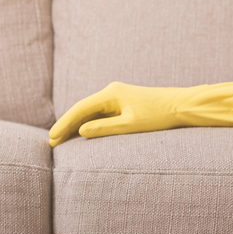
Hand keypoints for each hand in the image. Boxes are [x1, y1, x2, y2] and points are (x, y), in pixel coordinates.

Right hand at [49, 79, 232, 146]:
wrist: (180, 106)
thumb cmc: (158, 116)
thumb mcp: (130, 125)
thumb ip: (104, 128)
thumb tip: (81, 130)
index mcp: (111, 94)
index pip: (80, 109)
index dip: (64, 124)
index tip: (52, 138)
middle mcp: (111, 91)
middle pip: (82, 109)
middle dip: (66, 125)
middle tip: (52, 142)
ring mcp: (117, 96)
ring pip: (90, 111)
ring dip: (76, 125)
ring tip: (62, 140)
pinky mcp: (123, 102)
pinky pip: (100, 113)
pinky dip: (89, 123)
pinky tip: (82, 134)